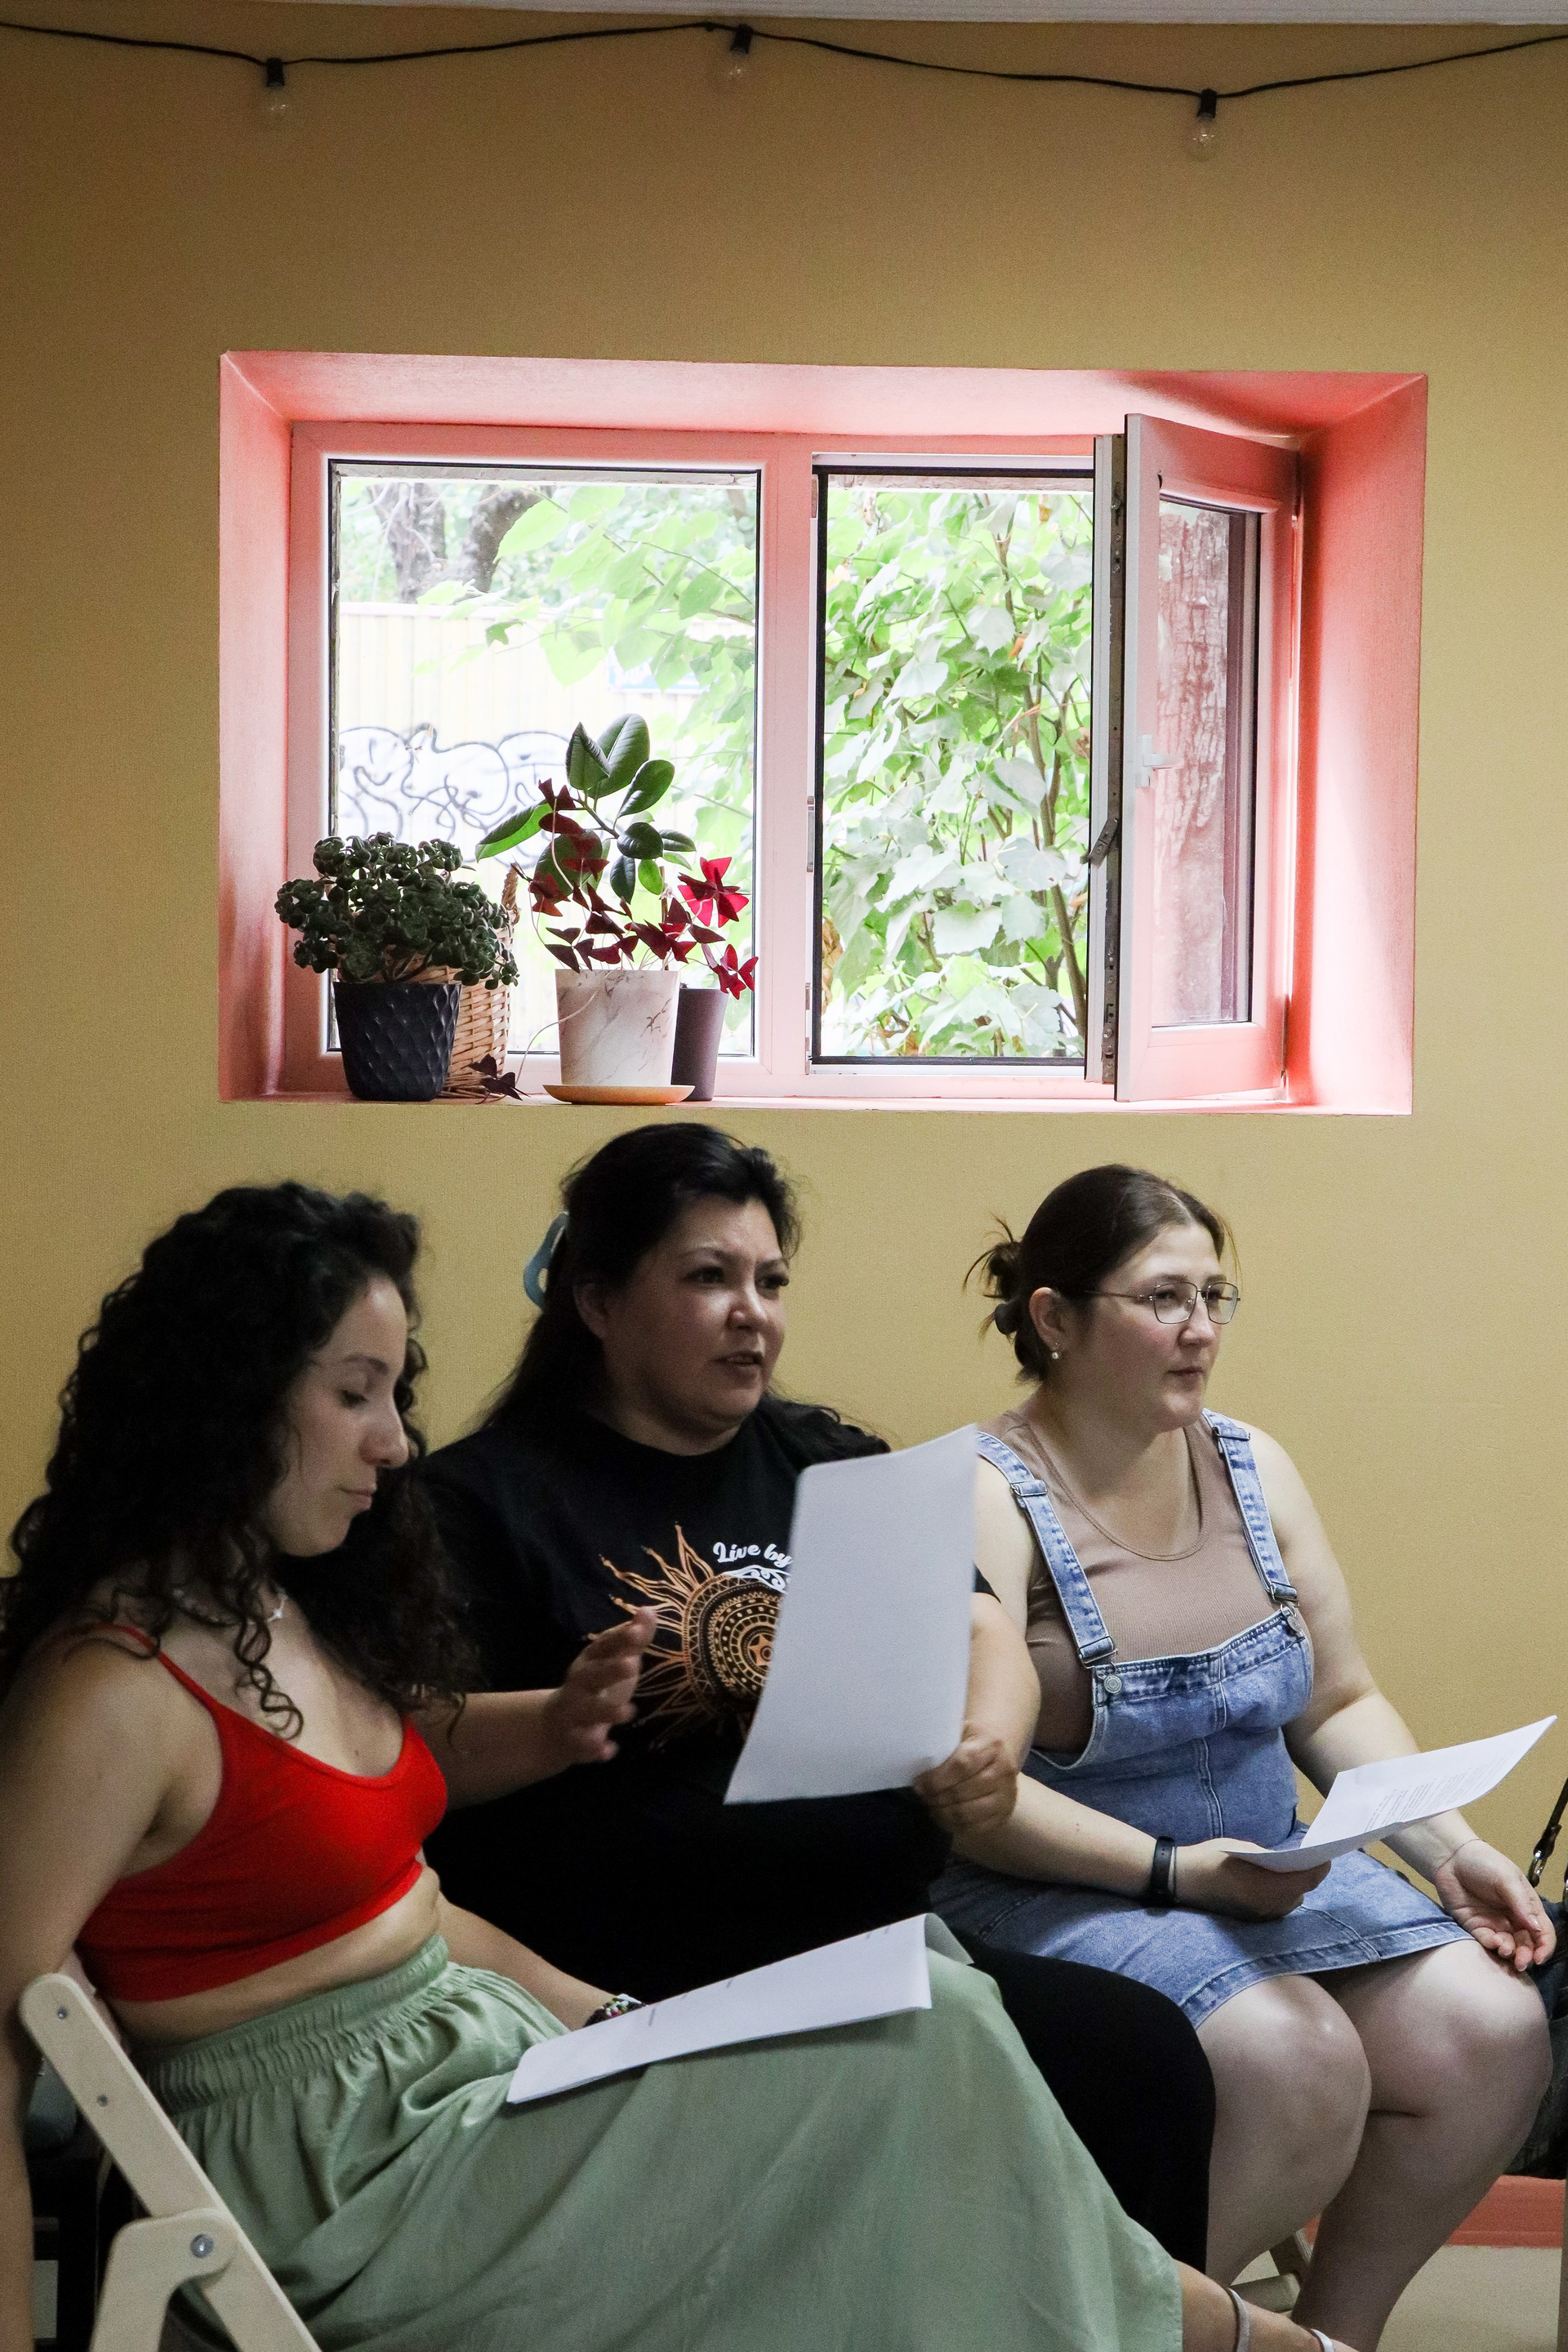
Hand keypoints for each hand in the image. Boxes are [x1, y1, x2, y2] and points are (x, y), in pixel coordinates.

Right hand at [543, 1610, 655, 1767]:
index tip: (637, 1631)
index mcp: (589, 1662)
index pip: (602, 1646)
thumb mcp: (616, 1662)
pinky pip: (581, 1746)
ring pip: (586, 1711)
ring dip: (606, 1711)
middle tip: (632, 1665)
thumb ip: (634, 1640)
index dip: (619, 1638)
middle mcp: (577, 1684)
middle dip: (609, 1670)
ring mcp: (572, 1713)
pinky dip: (593, 1749)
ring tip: (630, 1712)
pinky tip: (610, 1750)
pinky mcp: (572, 1741)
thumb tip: (649, 1610)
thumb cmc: (597, 1687)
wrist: (556, 1726)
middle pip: (591, 1675)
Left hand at [914, 1730, 1018, 1836]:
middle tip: (921, 1795)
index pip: (962, 1765)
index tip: (918, 1784)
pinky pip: (976, 1828)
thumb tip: (915, 1755)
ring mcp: (1007, 1796)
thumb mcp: (961, 1727)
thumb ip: (943, 1740)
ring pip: (968, 1813)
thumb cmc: (975, 1736)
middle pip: (963, 1792)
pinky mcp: (1004, 1813)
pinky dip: (954, 1826)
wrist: (1002, 1748)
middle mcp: (1004, 1772)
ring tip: (930, 1805)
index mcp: (992, 1745)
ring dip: (943, 1813)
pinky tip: (942, 1816)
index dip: (937, 1778)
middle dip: (936, 1797)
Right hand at [1174, 1838, 1330, 1920]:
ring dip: (1294, 1887)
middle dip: (1307, 1877)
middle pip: (1300, 1892)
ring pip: (1290, 1902)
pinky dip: (1281, 1895)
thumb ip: (1272, 1857)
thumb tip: (1291, 1859)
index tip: (1325, 1856)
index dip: (1319, 1868)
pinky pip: (1277, 1908)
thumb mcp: (1245, 1848)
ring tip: (1290, 1870)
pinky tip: (1273, 1882)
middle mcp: (1269, 1906)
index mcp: (1269, 1887)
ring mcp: (1261, 1916)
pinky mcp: (1252, 1919)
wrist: (1184, 1879)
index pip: (1307, 1880)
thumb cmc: (1213, 1857)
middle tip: (1307, 1859)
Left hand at [1432, 1839, 1555, 1970]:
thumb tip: (1537, 1929)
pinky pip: (1486, 1941)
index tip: (1539, 1957)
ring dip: (1509, 1953)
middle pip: (1526, 1944)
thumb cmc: (1484, 1862)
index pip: (1543, 1931)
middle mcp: (1513, 1919)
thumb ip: (1521, 1903)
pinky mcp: (1475, 1927)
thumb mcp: (1507, 1878)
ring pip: (1507, 1947)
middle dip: (1526, 1956)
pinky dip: (1491, 1945)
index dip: (1545, 1946)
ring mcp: (1494, 1924)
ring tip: (1505, 1950)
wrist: (1451, 1857)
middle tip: (1521, 1962)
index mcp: (1527, 1906)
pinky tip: (1492, 1941)